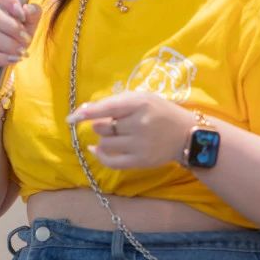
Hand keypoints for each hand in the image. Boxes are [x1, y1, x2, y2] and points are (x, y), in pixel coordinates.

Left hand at [66, 91, 193, 169]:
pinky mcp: (140, 161)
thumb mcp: (143, 98)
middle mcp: (140, 124)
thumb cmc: (161, 112)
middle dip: (100, 124)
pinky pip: (112, 161)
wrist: (187, 135)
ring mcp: (140, 145)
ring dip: (103, 138)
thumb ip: (117, 102)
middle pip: (103, 126)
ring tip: (115, 134)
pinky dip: (100, 155)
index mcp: (141, 103)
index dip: (88, 112)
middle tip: (112, 122)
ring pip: (105, 142)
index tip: (72, 117)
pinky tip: (95, 150)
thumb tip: (84, 110)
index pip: (108, 107)